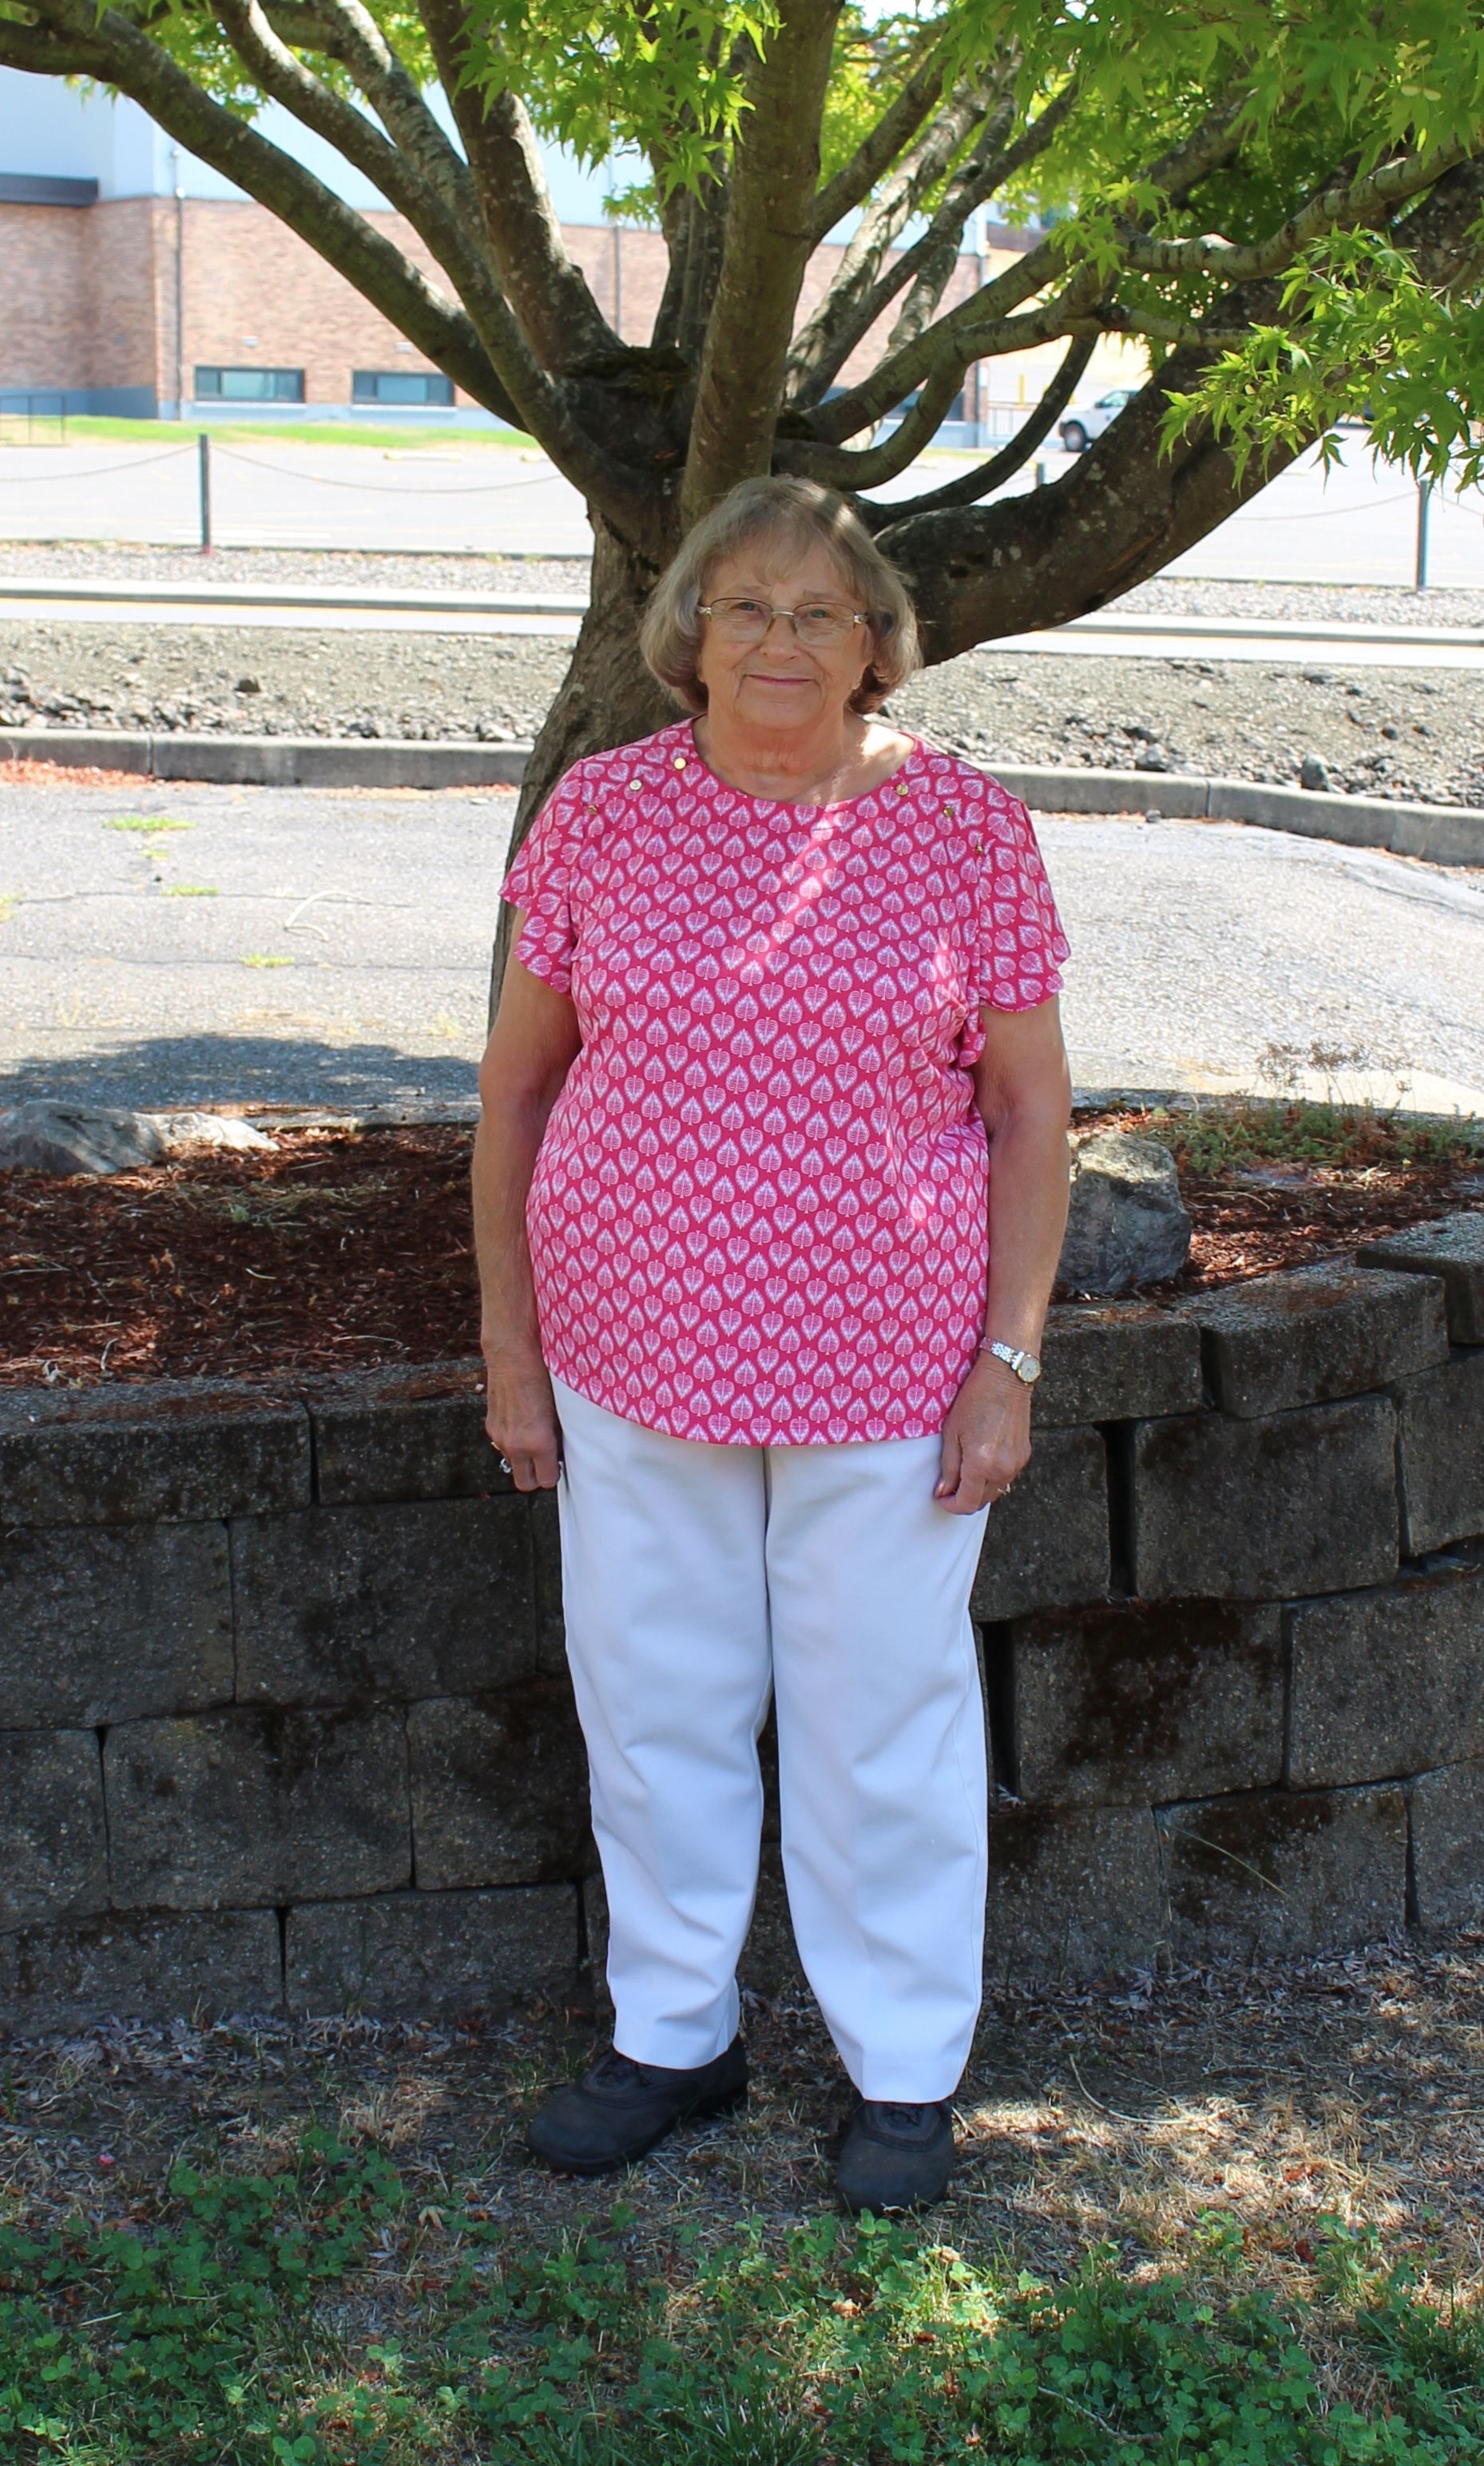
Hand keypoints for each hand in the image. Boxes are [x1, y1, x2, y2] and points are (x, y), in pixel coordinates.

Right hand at [483, 1337, 562, 1490]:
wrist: (513, 1353)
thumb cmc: (543, 1375)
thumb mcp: (561, 1409)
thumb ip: (560, 1435)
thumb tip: (564, 1449)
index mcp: (538, 1442)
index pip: (547, 1480)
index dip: (555, 1473)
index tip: (560, 1462)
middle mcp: (515, 1444)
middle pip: (525, 1483)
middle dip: (537, 1476)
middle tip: (548, 1459)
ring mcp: (500, 1437)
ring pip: (513, 1464)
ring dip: (524, 1458)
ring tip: (535, 1437)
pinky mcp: (491, 1426)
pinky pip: (503, 1445)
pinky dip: (513, 1441)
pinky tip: (522, 1422)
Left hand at [935, 1353, 1032, 1513]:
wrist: (1006, 1379)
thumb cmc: (974, 1400)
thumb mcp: (951, 1433)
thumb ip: (949, 1467)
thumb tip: (944, 1491)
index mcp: (981, 1465)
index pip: (967, 1504)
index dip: (951, 1505)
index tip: (942, 1497)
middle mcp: (1002, 1469)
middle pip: (982, 1501)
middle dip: (964, 1498)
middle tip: (950, 1485)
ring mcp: (1016, 1464)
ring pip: (996, 1491)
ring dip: (979, 1488)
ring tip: (965, 1470)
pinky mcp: (1024, 1456)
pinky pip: (1006, 1477)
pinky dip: (992, 1477)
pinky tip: (983, 1460)